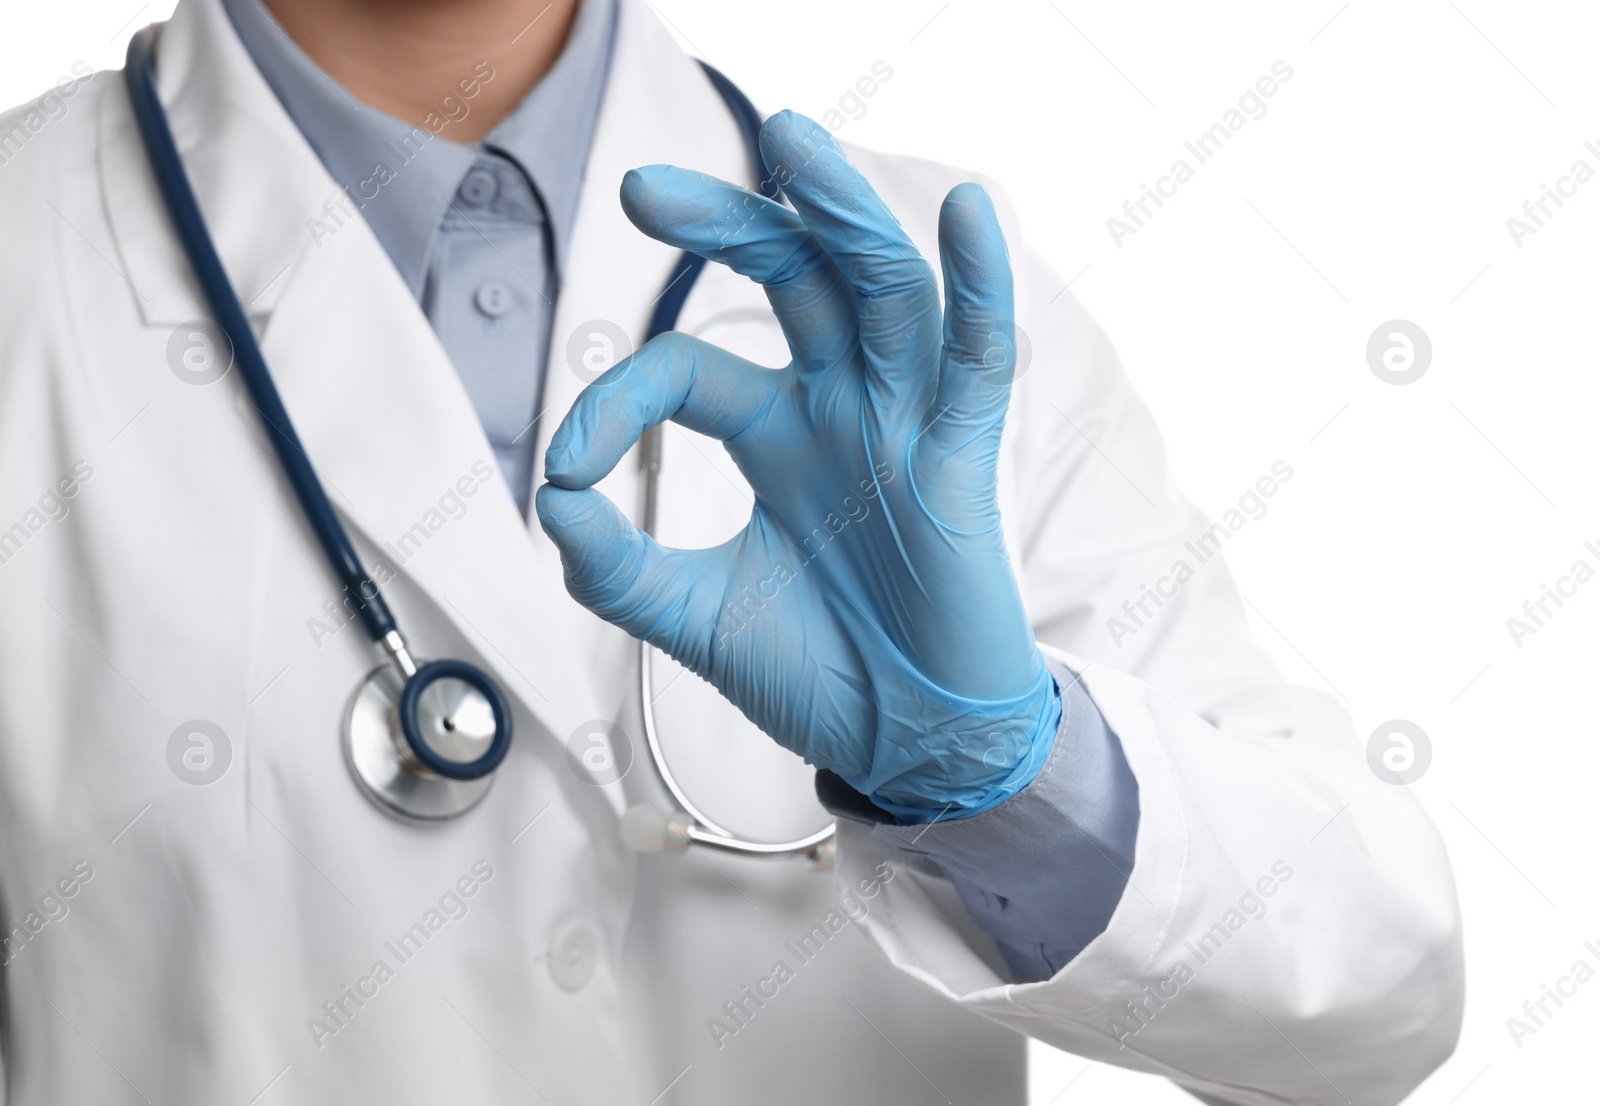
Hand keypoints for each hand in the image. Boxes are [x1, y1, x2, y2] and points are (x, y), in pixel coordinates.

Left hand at [536, 111, 1057, 818]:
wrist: (906, 742)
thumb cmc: (819, 672)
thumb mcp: (692, 616)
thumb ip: (615, 563)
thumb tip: (551, 498)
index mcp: (776, 434)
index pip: (686, 370)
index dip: (614, 400)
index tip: (565, 470)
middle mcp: (840, 408)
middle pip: (789, 278)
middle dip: (726, 221)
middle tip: (644, 190)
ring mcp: (903, 424)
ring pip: (878, 289)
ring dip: (839, 212)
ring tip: (792, 137)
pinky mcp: (962, 461)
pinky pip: (977, 361)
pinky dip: (981, 288)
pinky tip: (968, 215)